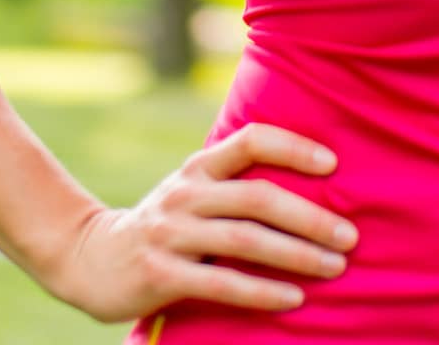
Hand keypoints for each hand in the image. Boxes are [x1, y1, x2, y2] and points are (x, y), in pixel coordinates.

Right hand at [45, 123, 358, 322]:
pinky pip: (222, 283)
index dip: (293, 147)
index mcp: (199, 167)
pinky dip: (262, 291)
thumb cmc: (163, 224)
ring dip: (297, 254)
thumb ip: (234, 185)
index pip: (251, 139)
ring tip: (335, 266)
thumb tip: (309, 186)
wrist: (88, 258)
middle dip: (310, 216)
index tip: (333, 164)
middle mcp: (187, 193)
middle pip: (258, 196)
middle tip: (350, 235)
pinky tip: (293, 298)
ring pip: (246, 239)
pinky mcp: (160, 274)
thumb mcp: (192, 192)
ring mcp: (172, 233)